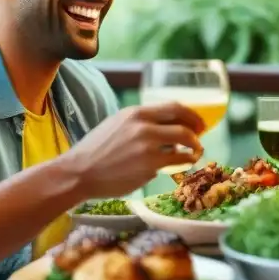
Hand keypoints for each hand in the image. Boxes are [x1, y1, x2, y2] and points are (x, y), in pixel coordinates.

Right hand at [69, 102, 204, 197]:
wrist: (79, 172)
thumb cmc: (97, 149)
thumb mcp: (118, 124)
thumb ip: (140, 122)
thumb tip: (167, 124)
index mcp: (136, 114)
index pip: (174, 108)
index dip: (192, 115)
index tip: (199, 122)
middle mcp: (144, 128)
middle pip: (184, 128)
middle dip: (197, 134)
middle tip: (199, 140)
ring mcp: (148, 149)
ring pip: (183, 147)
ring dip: (193, 151)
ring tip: (194, 154)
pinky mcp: (149, 168)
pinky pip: (172, 164)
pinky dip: (181, 164)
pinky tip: (181, 165)